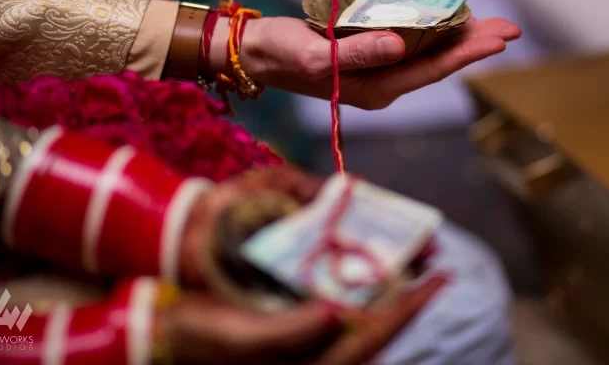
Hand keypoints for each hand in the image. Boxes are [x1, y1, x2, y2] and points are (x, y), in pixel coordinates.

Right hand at [175, 164, 445, 363]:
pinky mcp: (293, 329)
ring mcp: (307, 343)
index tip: (441, 276)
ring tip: (405, 255)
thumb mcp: (246, 337)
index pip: (375, 334)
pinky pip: (335, 308)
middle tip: (430, 258)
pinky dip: (352, 285)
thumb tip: (340, 313)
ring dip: (382, 284)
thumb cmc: (205, 340)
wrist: (167, 337)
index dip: (411, 305)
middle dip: (405, 291)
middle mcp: (318, 356)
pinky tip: (355, 261)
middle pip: (376, 323)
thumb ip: (294, 331)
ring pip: (360, 314)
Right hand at [210, 13, 520, 109]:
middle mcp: (383, 83)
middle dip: (474, 44)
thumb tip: (402, 45)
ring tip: (488, 24)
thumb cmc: (280, 54)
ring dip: (458, 38)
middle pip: (439, 62)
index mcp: (376, 88)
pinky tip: (444, 19)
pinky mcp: (367, 55)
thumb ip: (358, 53)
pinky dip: (431, 30)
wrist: (253, 53)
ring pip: (428, 53)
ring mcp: (376, 71)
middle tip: (510, 27)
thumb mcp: (316, 55)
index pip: (433, 69)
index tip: (499, 38)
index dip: (468, 53)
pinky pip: (410, 43)